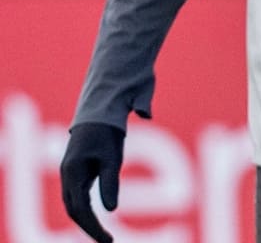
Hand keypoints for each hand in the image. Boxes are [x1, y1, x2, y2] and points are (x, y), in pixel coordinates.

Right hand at [60, 122, 124, 242]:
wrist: (99, 111)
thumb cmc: (108, 132)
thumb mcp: (113, 157)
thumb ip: (110, 183)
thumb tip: (111, 210)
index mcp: (73, 172)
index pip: (80, 209)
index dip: (93, 227)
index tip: (107, 240)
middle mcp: (67, 175)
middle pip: (74, 210)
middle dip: (89, 228)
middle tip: (107, 241)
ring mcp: (70, 174)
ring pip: (73, 205)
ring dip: (86, 221)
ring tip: (103, 236)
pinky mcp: (76, 172)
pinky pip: (77, 196)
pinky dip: (85, 210)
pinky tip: (96, 220)